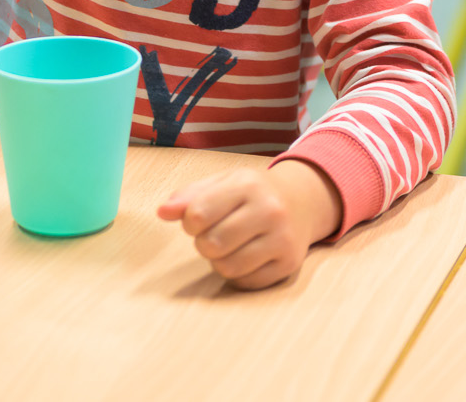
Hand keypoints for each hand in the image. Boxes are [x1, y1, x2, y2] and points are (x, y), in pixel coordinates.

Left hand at [156, 161, 342, 289]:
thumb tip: (162, 212)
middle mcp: (269, 209)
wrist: (303, 201)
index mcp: (248, 184)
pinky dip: (239, 273)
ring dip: (220, 260)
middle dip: (204, 243)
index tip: (198, 219)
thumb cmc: (253, 193)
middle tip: (215, 234)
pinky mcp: (289, 263)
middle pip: (212, 244)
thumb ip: (189, 196)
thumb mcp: (223, 183)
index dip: (190, 222)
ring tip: (230, 246)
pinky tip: (247, 256)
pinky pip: (246, 282)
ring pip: (228, 267)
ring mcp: (282, 238)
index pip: (198, 214)